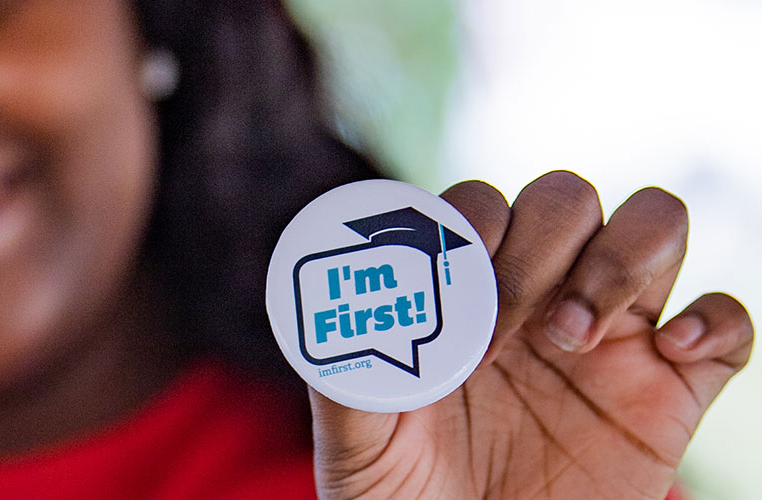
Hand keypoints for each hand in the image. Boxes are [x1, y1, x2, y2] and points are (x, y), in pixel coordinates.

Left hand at [310, 171, 753, 499]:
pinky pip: (726, 323)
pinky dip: (716, 319)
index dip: (472, 225)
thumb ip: (345, 376)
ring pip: (652, 224)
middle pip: (566, 199)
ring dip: (621, 259)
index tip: (455, 292)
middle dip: (539, 243)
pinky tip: (673, 352)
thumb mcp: (358, 445)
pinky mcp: (670, 390)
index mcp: (464, 297)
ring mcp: (610, 338)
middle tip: (507, 325)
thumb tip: (330, 311)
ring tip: (575, 336)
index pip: (480, 205)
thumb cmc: (405, 499)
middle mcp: (539, 298)